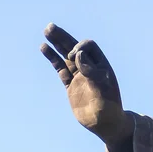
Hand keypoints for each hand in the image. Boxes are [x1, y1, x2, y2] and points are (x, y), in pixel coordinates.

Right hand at [40, 23, 133, 145]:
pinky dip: (52, 58)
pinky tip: (44, 48)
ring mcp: (80, 76)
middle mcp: (90, 68)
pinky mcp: (71, 85)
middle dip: (64, 37)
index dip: (79, 48)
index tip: (74, 58)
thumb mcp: (102, 89)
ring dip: (57, 44)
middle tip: (50, 27)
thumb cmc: (108, 108)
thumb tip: (78, 54)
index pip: (88, 47)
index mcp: (101, 65)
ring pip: (65, 56)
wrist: (104, 124)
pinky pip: (60, 68)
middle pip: (75, 47)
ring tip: (47, 31)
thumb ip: (91, 72)